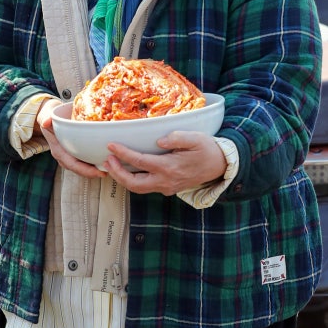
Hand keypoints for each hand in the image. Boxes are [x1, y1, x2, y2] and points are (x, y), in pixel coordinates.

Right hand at [37, 99, 108, 178]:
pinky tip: (103, 161)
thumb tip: (46, 122)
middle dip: (92, 173)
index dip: (85, 170)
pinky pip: (83, 161)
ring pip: (81, 167)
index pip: (71, 164)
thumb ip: (46, 118)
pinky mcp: (73, 152)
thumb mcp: (47, 115)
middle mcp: (63, 155)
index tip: (97, 172)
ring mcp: (68, 155)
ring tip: (108, 168)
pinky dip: (92, 163)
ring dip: (93, 170)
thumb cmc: (50, 116)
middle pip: (78, 169)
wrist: (49, 116)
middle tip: (106, 173)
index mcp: (57, 150)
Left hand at [102, 131, 226, 195]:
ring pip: (138, 189)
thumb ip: (177, 138)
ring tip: (113, 165)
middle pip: (133, 184)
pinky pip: (146, 187)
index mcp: (170, 167)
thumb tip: (160, 140)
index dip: (122, 154)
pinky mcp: (168, 188)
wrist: (220, 166)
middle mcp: (165, 181)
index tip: (111, 146)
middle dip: (116, 173)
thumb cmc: (207, 149)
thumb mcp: (196, 138)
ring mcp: (166, 187)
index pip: (139, 161)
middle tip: (107, 160)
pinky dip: (133, 181)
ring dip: (123, 179)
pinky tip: (127, 170)